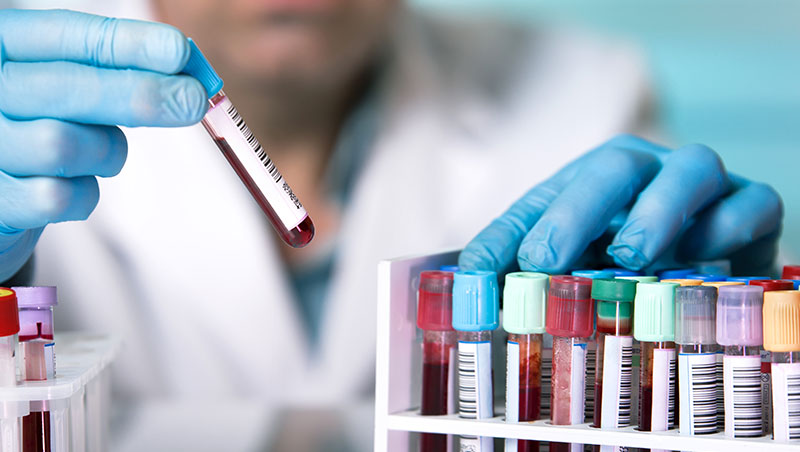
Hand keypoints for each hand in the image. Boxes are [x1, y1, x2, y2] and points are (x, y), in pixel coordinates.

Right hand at [0, 9, 207, 280]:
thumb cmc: (38, 123)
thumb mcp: (66, 84)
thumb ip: (115, 72)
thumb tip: (188, 79)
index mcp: (1, 46)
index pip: (63, 34)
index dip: (125, 43)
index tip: (178, 52)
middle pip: (66, 88)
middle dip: (139, 94)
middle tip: (191, 101)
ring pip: (62, 145)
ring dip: (106, 151)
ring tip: (105, 152)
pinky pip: (57, 197)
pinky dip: (84, 194)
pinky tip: (78, 184)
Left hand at [459, 134, 782, 275]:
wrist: (716, 264)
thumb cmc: (633, 267)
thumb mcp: (576, 271)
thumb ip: (525, 277)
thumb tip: (470, 296)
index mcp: (589, 185)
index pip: (540, 201)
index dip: (505, 238)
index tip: (476, 279)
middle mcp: (643, 173)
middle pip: (609, 168)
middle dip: (574, 212)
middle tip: (546, 259)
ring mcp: (699, 185)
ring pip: (689, 168)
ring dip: (656, 210)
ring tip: (631, 255)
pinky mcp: (752, 205)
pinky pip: (751, 202)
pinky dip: (726, 227)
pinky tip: (700, 256)